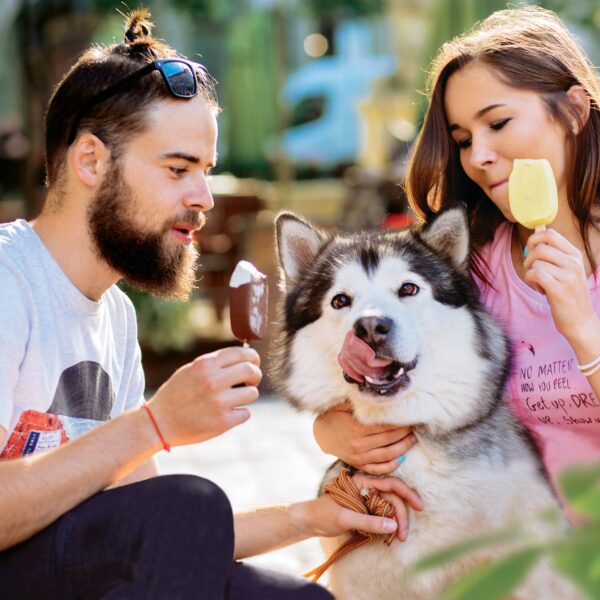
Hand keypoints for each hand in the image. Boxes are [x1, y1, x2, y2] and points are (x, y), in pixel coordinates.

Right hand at [147, 346, 261, 447]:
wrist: (158, 423)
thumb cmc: (177, 394)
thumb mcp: (191, 370)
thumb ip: (215, 363)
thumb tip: (245, 358)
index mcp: (205, 364)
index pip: (242, 353)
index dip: (253, 358)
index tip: (253, 364)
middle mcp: (213, 380)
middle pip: (251, 370)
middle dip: (255, 375)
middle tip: (250, 382)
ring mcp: (219, 401)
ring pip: (252, 393)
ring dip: (247, 396)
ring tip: (234, 399)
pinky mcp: (222, 421)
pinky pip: (246, 413)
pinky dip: (239, 414)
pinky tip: (226, 414)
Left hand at [302, 472, 422, 541]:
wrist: (309, 521)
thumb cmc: (323, 514)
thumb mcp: (345, 518)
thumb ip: (369, 521)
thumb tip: (393, 526)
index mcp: (362, 482)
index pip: (391, 484)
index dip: (407, 494)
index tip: (419, 506)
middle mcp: (367, 488)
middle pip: (393, 498)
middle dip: (401, 515)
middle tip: (403, 535)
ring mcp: (367, 498)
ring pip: (390, 507)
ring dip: (396, 522)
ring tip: (398, 538)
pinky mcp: (366, 509)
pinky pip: (383, 514)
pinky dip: (388, 524)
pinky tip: (389, 535)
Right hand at [313, 402, 416, 474]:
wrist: (322, 435)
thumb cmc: (335, 417)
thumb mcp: (342, 405)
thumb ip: (358, 401)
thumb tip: (374, 392)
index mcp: (355, 428)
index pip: (384, 425)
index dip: (398, 421)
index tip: (409, 416)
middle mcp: (358, 444)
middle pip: (388, 439)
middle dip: (404, 432)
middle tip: (414, 425)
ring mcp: (359, 457)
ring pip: (387, 455)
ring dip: (403, 447)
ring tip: (413, 439)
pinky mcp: (359, 465)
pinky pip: (379, 468)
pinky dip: (392, 465)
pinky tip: (401, 456)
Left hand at [523, 229, 598, 342]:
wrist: (580, 320)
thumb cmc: (568, 293)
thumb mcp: (566, 269)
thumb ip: (554, 252)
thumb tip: (537, 231)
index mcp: (575, 255)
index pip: (550, 234)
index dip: (534, 239)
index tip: (530, 250)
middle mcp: (573, 262)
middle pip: (539, 247)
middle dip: (528, 258)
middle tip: (532, 270)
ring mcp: (568, 275)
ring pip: (535, 263)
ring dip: (530, 273)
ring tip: (539, 284)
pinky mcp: (559, 289)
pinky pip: (534, 274)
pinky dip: (530, 281)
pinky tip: (540, 289)